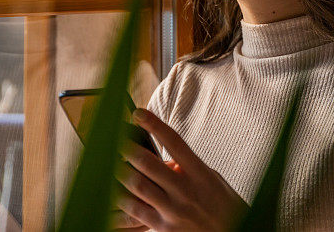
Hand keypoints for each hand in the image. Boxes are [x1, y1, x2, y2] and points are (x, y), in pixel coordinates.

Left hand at [111, 109, 248, 231]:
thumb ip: (189, 167)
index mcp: (200, 173)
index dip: (154, 125)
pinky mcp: (165, 228)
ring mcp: (174, 211)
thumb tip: (165, 159)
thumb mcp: (212, 180)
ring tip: (109, 162)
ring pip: (138, 186)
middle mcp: (186, 190)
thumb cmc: (223, 206)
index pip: (173, 142)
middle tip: (115, 138)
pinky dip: (121, 198)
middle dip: (127, 148)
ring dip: (119, 172)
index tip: (138, 113)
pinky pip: (136, 211)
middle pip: (148, 163)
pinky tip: (113, 190)